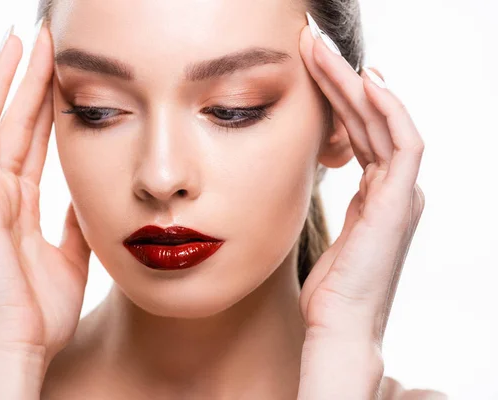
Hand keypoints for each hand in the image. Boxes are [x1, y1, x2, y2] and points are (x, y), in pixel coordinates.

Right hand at [0, 22, 90, 373]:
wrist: (23, 348)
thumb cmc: (40, 309)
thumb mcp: (71, 253)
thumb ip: (76, 220)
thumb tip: (88, 194)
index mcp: (23, 203)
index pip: (34, 140)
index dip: (45, 103)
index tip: (59, 70)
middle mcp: (0, 194)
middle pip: (15, 125)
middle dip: (27, 81)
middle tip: (38, 38)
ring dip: (3, 84)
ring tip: (13, 41)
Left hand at [296, 17, 424, 398]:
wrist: (339, 325)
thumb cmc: (329, 286)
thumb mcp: (324, 231)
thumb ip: (326, 199)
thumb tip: (310, 172)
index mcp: (374, 194)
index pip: (359, 131)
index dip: (337, 98)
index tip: (310, 70)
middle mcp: (393, 188)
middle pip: (370, 118)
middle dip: (341, 78)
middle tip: (313, 45)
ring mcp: (401, 193)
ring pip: (384, 120)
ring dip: (355, 82)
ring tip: (324, 50)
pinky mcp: (400, 201)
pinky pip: (402, 142)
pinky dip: (386, 109)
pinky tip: (363, 81)